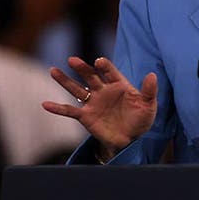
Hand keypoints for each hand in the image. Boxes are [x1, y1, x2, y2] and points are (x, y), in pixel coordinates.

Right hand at [42, 57, 157, 157]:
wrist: (130, 140)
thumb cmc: (141, 120)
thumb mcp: (149, 106)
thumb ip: (149, 91)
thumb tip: (153, 75)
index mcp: (119, 84)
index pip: (110, 72)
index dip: (104, 66)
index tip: (99, 62)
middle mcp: (103, 90)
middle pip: (90, 76)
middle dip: (82, 68)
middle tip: (72, 60)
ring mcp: (93, 102)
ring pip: (76, 89)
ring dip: (65, 80)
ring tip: (53, 70)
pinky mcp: (85, 116)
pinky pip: (69, 111)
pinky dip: (57, 108)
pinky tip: (45, 104)